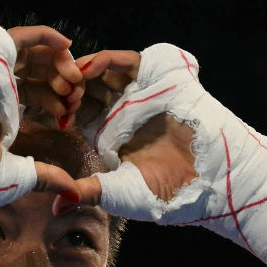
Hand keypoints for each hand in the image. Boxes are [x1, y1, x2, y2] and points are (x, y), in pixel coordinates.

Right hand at [0, 18, 79, 238]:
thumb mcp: (16, 176)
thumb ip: (45, 177)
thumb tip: (72, 193)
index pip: (31, 95)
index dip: (54, 103)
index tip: (69, 118)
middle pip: (36, 74)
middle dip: (61, 85)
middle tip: (75, 96)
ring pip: (33, 57)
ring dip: (58, 66)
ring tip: (72, 82)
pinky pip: (23, 37)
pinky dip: (47, 37)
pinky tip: (67, 45)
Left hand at [71, 44, 266, 266]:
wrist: (214, 181)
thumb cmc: (170, 194)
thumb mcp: (120, 193)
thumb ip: (88, 192)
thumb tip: (56, 206)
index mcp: (108, 135)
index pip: (75, 112)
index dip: (60, 108)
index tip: (52, 114)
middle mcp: (121, 111)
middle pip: (85, 87)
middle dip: (67, 86)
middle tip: (57, 92)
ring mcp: (140, 93)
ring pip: (103, 71)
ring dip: (82, 71)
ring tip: (70, 79)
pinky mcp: (159, 78)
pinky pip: (127, 61)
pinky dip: (106, 60)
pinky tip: (89, 67)